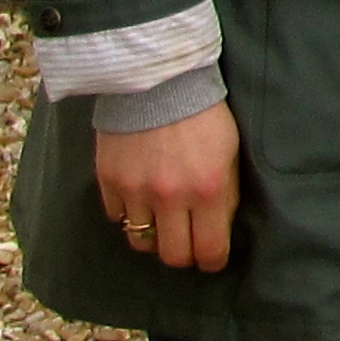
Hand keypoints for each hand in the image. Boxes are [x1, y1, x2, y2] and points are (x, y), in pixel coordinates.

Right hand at [95, 101, 239, 271]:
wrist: (159, 80)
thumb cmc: (204, 114)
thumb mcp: (230, 152)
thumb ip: (224, 194)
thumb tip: (218, 230)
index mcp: (209, 189)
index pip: (209, 250)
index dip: (213, 261)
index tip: (213, 259)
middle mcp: (171, 197)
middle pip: (172, 256)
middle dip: (184, 255)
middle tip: (188, 244)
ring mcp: (136, 191)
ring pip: (141, 242)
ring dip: (154, 236)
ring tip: (162, 222)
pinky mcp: (109, 181)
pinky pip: (117, 217)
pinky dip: (129, 214)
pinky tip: (140, 198)